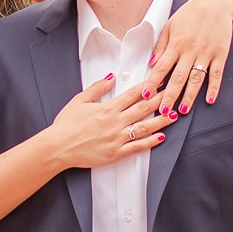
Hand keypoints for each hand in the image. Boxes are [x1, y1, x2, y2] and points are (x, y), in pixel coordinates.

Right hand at [39, 74, 173, 171]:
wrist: (58, 147)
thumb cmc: (66, 124)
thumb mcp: (79, 100)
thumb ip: (97, 88)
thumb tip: (111, 77)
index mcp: (107, 108)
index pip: (132, 94)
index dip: (148, 87)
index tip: (159, 82)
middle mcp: (115, 121)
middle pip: (143, 109)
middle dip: (160, 101)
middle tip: (173, 95)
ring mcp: (117, 138)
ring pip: (144, 127)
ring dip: (161, 121)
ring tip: (174, 115)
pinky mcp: (115, 153)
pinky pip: (137, 147)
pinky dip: (150, 142)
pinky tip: (161, 137)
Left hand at [144, 0, 232, 115]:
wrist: (216, 2)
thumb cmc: (190, 13)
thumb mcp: (170, 25)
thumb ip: (160, 45)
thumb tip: (150, 64)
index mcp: (175, 43)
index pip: (161, 68)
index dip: (153, 83)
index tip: (146, 96)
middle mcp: (189, 50)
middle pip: (178, 77)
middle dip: (169, 96)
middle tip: (163, 112)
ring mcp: (206, 53)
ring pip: (196, 79)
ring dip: (189, 95)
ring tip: (183, 110)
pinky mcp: (220, 54)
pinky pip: (216, 74)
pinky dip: (213, 88)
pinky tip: (209, 100)